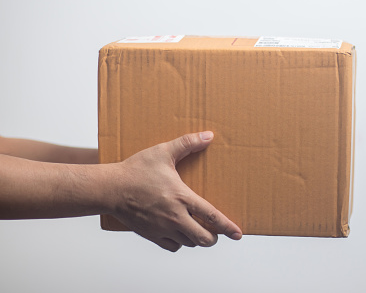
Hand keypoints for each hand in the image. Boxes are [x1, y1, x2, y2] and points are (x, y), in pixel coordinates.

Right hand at [110, 131, 241, 251]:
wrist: (109, 189)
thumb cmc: (135, 170)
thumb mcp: (163, 152)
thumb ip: (187, 143)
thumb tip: (208, 136)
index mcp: (181, 197)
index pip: (212, 217)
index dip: (228, 227)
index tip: (238, 234)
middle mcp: (174, 217)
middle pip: (204, 238)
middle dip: (214, 236)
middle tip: (215, 229)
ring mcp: (162, 228)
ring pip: (189, 243)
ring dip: (197, 238)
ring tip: (198, 228)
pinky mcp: (151, 235)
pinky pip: (173, 247)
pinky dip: (180, 242)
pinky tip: (180, 233)